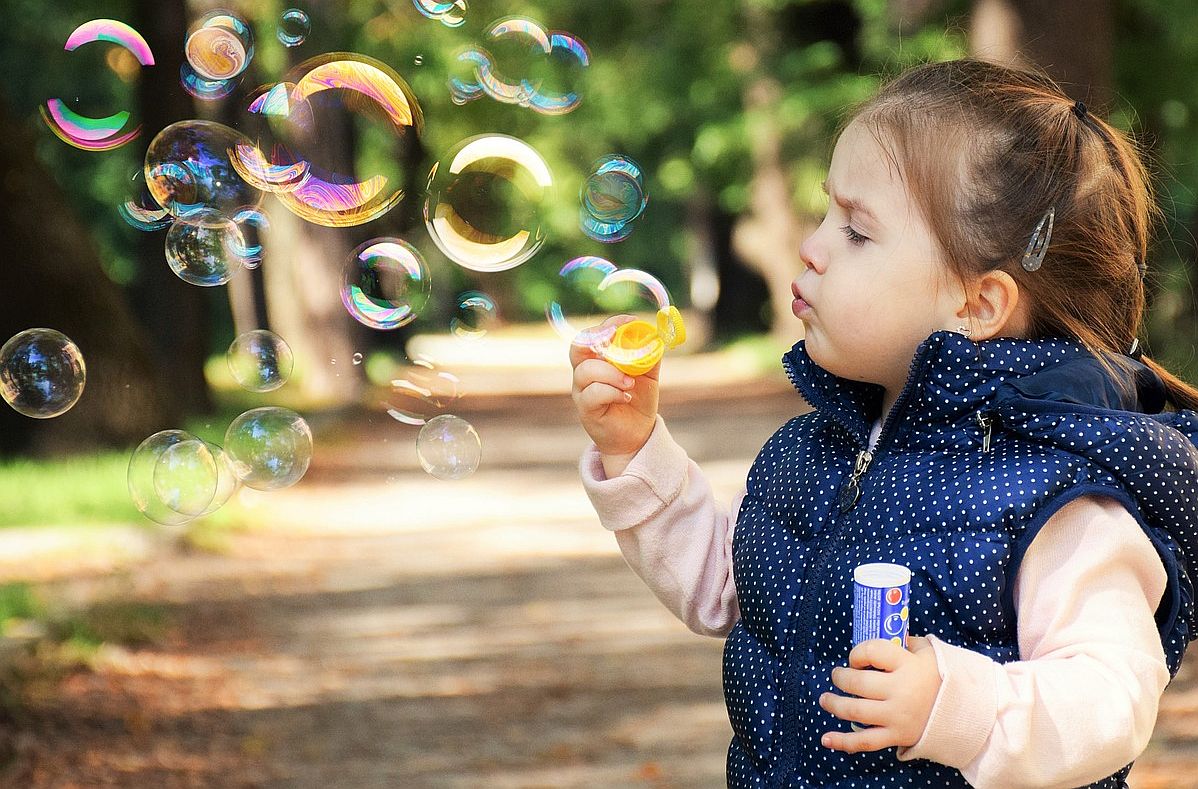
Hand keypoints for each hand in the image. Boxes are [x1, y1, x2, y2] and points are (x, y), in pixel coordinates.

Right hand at [569, 315, 659, 475]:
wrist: (637, 433)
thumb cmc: (638, 399)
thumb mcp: (648, 373)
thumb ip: (650, 354)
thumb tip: (655, 334)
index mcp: (598, 358)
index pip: (593, 334)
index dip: (609, 324)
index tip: (630, 321)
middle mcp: (585, 372)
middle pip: (578, 347)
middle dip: (597, 339)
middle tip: (616, 339)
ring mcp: (582, 391)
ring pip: (586, 371)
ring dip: (611, 373)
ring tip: (630, 382)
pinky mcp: (586, 410)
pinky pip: (592, 394)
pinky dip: (612, 392)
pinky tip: (626, 396)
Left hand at [818, 636, 940, 752]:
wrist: (966, 713)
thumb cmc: (942, 678)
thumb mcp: (929, 653)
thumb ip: (906, 643)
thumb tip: (885, 634)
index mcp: (909, 665)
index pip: (871, 651)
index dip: (857, 653)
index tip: (856, 659)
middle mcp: (901, 691)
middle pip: (858, 683)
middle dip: (841, 678)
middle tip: (836, 676)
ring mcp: (897, 716)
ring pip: (856, 711)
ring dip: (834, 705)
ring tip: (825, 699)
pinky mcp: (897, 736)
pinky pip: (865, 742)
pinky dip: (843, 742)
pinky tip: (826, 739)